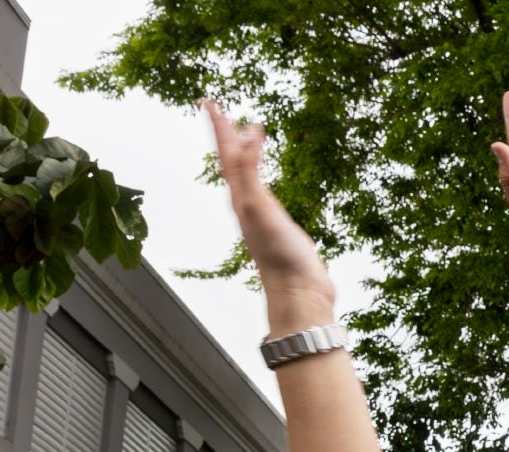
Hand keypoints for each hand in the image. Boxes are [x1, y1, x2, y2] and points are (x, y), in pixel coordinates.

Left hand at [202, 99, 334, 327]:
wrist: (299, 293)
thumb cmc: (280, 256)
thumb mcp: (260, 206)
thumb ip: (249, 172)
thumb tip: (245, 137)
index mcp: (240, 198)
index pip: (226, 154)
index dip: (219, 127)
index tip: (208, 102)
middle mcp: (247, 203)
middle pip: (232, 162)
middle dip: (226, 135)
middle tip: (221, 111)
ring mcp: (262, 214)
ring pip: (247, 174)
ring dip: (245, 152)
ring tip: (248, 134)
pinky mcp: (279, 224)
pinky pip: (265, 188)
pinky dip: (264, 173)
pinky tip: (268, 173)